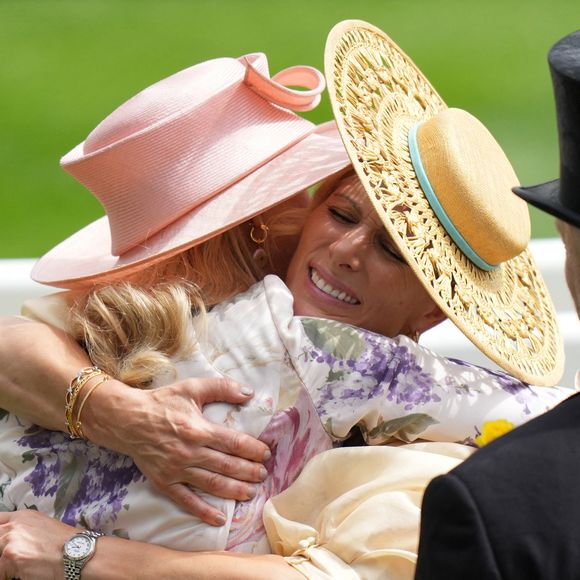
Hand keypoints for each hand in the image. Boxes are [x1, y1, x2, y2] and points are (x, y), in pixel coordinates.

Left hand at [0, 510, 75, 579]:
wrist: (76, 552)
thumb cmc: (65, 542)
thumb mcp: (43, 527)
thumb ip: (24, 530)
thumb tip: (13, 542)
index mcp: (23, 516)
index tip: (3, 543)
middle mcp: (14, 526)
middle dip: (1, 549)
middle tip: (10, 557)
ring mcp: (11, 541)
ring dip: (3, 562)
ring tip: (15, 567)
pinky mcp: (11, 558)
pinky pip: (0, 572)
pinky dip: (6, 575)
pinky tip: (19, 574)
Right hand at [84, 377, 270, 525]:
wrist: (127, 420)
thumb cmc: (162, 402)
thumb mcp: (192, 387)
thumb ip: (221, 387)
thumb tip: (248, 393)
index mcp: (198, 430)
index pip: (233, 443)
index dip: (253, 450)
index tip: (266, 453)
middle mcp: (190, 453)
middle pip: (227, 466)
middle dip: (249, 472)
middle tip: (263, 474)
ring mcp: (177, 470)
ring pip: (212, 484)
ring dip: (235, 491)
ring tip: (251, 493)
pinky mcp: (165, 482)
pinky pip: (187, 501)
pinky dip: (204, 512)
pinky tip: (220, 519)